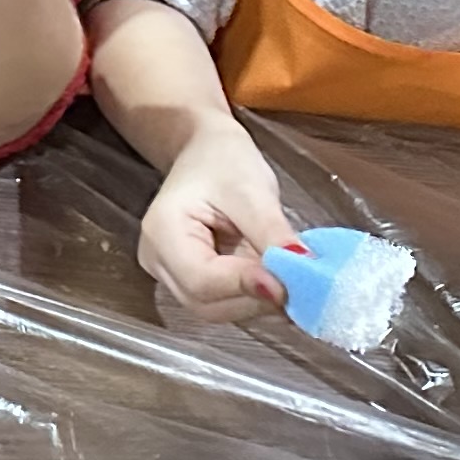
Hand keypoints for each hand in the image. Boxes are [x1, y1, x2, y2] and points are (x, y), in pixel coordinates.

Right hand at [139, 129, 292, 322]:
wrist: (207, 150)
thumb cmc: (223, 160)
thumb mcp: (252, 190)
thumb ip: (272, 234)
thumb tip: (301, 271)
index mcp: (162, 232)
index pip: (201, 279)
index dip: (246, 287)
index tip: (290, 284)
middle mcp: (157, 262)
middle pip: (206, 303)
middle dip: (255, 299)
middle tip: (299, 283)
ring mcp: (171, 275)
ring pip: (216, 309)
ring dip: (258, 302)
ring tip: (289, 278)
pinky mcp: (191, 281)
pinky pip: (223, 303)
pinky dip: (254, 298)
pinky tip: (277, 281)